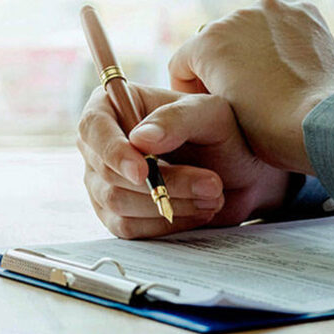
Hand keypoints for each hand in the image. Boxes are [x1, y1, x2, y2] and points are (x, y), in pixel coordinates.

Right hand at [77, 83, 291, 238]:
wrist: (240, 173)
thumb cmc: (224, 133)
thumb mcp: (210, 115)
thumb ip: (176, 120)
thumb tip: (140, 139)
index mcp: (114, 106)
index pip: (93, 128)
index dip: (113, 151)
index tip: (142, 172)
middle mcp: (101, 144)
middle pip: (106, 172)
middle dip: (162, 183)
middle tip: (211, 183)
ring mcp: (103, 181)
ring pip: (117, 203)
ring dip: (168, 204)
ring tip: (212, 195)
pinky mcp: (116, 213)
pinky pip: (127, 228)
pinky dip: (164, 223)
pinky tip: (196, 211)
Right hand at [169, 0, 333, 173]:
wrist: (321, 123)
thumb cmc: (267, 130)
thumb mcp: (217, 115)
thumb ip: (204, 90)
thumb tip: (212, 78)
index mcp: (206, 41)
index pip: (182, 63)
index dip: (191, 90)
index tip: (207, 107)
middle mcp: (236, 15)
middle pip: (217, 42)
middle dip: (223, 66)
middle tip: (241, 97)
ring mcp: (273, 10)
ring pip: (251, 29)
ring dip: (253, 50)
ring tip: (270, 82)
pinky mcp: (304, 12)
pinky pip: (283, 24)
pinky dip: (284, 41)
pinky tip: (292, 67)